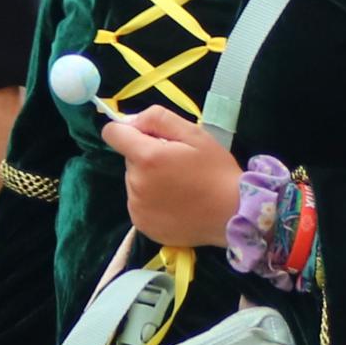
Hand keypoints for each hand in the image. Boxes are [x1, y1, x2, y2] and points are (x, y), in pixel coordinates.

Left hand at [105, 105, 246, 246]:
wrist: (232, 214)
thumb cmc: (216, 170)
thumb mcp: (194, 134)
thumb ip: (158, 119)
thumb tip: (131, 121)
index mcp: (147, 157)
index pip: (113, 133)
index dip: (128, 130)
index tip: (148, 137)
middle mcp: (135, 183)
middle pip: (129, 160)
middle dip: (147, 158)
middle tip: (177, 165)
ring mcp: (136, 208)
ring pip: (134, 182)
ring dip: (149, 180)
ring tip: (179, 187)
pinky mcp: (142, 225)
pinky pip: (139, 204)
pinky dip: (151, 201)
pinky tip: (175, 204)